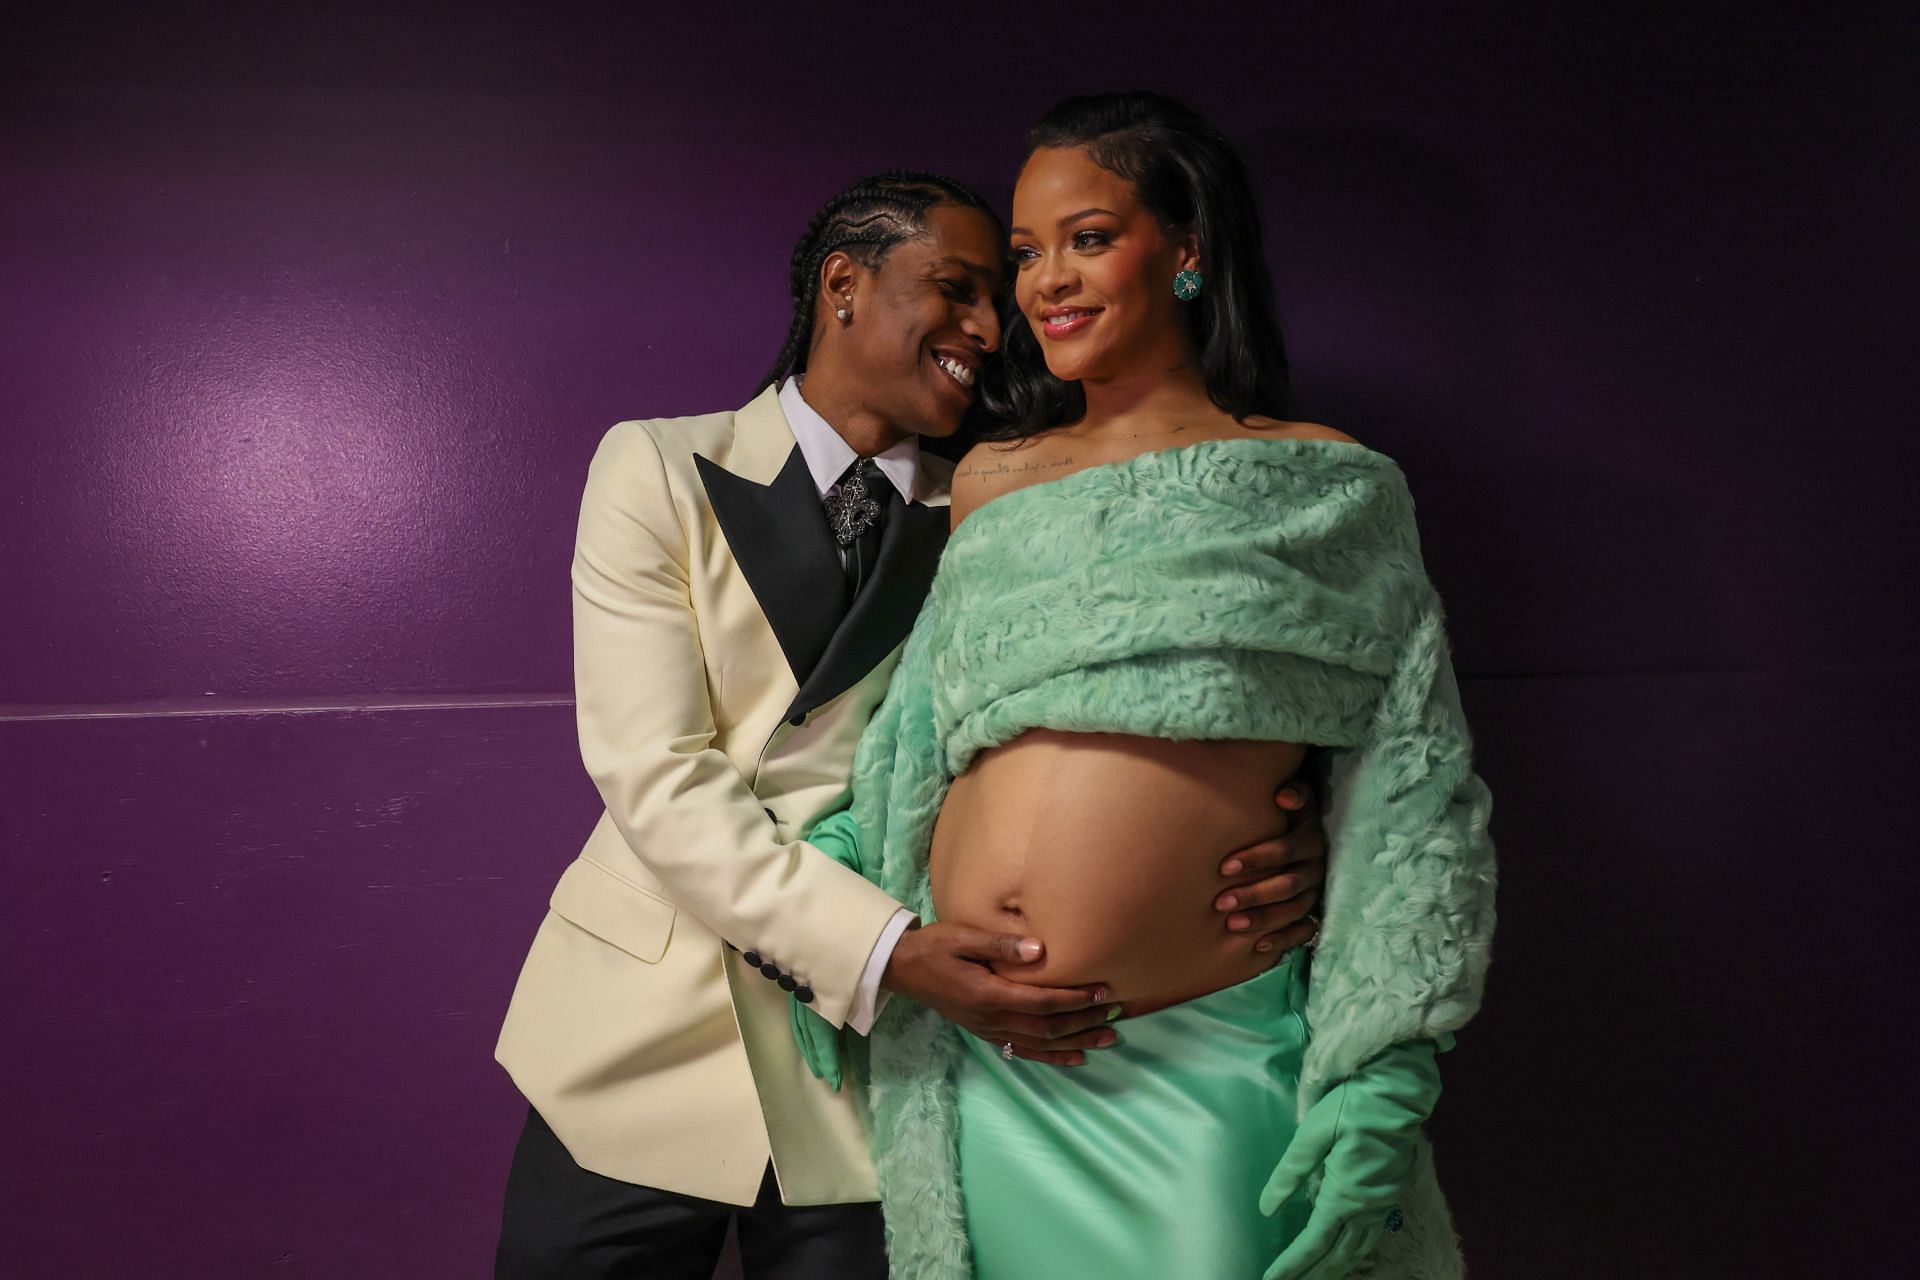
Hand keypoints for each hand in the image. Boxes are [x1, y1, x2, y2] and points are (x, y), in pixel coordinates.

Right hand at [882, 922, 1120, 1065]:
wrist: (904, 969)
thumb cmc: (934, 947)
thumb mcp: (962, 937)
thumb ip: (1000, 945)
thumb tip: (1039, 949)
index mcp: (987, 994)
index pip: (1041, 1002)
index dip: (1075, 999)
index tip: (1104, 991)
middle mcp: (991, 1019)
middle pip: (1047, 1028)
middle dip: (1084, 1022)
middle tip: (1117, 1012)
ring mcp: (989, 1030)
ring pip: (1041, 1044)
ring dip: (1077, 1042)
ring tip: (1109, 1039)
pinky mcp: (987, 1034)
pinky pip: (1024, 1052)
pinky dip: (1053, 1057)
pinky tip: (1076, 1057)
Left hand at [1217, 778, 1326, 955]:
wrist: (1308, 834)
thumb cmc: (1289, 815)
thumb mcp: (1298, 800)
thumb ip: (1295, 793)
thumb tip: (1283, 797)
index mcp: (1311, 840)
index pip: (1285, 850)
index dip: (1257, 858)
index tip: (1224, 867)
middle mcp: (1316, 868)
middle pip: (1287, 885)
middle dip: (1253, 894)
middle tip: (1221, 903)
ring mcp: (1316, 893)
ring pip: (1293, 910)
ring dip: (1263, 919)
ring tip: (1232, 925)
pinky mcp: (1315, 912)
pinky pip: (1304, 931)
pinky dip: (1282, 940)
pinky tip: (1258, 947)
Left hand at [1258, 1039, 1441, 1279]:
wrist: (1399, 1092)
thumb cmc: (1352, 1106)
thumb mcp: (1312, 1133)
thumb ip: (1290, 1173)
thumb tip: (1267, 1208)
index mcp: (1344, 1195)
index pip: (1313, 1242)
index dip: (1292, 1264)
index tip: (1271, 1279)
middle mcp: (1367, 1208)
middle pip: (1337, 1255)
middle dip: (1312, 1273)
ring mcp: (1383, 1204)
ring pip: (1358, 1250)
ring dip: (1335, 1267)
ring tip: (1314, 1277)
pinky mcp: (1392, 1194)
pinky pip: (1372, 1236)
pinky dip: (1355, 1252)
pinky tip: (1345, 1252)